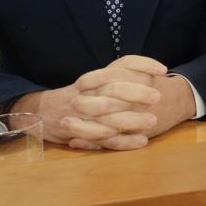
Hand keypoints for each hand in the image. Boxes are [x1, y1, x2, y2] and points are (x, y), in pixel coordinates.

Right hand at [11, 55, 193, 149]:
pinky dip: (124, 142)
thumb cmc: (77, 96)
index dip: (144, 64)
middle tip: (157, 97)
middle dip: (138, 93)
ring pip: (109, 117)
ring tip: (153, 121)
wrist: (41, 113)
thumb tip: (152, 74)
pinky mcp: (81, 133)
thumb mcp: (95, 81)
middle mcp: (89, 93)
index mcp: (97, 77)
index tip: (163, 70)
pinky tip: (142, 141)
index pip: (122, 64)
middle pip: (114, 89)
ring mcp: (83, 114)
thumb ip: (118, 76)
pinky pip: (105, 139)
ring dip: (133, 120)